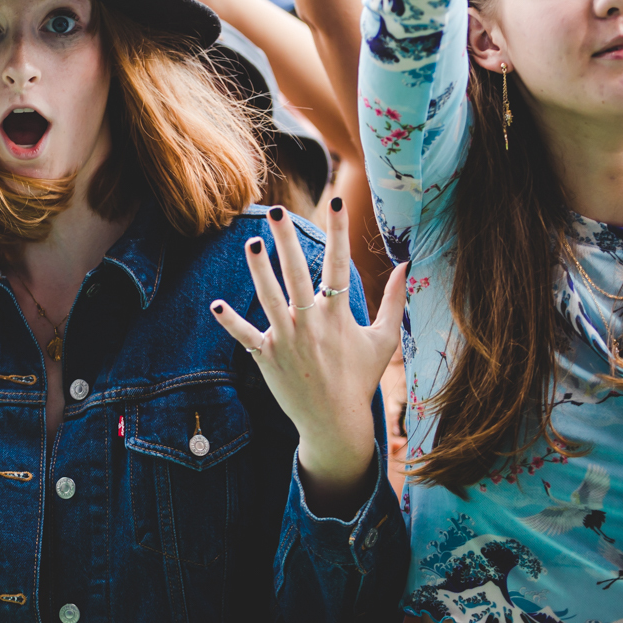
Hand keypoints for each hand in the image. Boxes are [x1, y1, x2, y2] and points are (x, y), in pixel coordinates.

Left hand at [210, 199, 407, 494]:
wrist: (336, 422)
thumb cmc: (360, 378)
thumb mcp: (384, 340)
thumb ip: (393, 301)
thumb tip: (406, 266)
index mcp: (340, 315)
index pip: (341, 265)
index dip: (339, 231)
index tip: (337, 200)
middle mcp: (313, 323)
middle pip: (299, 274)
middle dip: (288, 242)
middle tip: (278, 211)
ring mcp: (289, 340)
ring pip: (270, 299)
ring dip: (260, 272)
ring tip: (252, 243)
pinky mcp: (268, 358)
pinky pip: (245, 337)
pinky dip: (231, 322)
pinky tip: (216, 304)